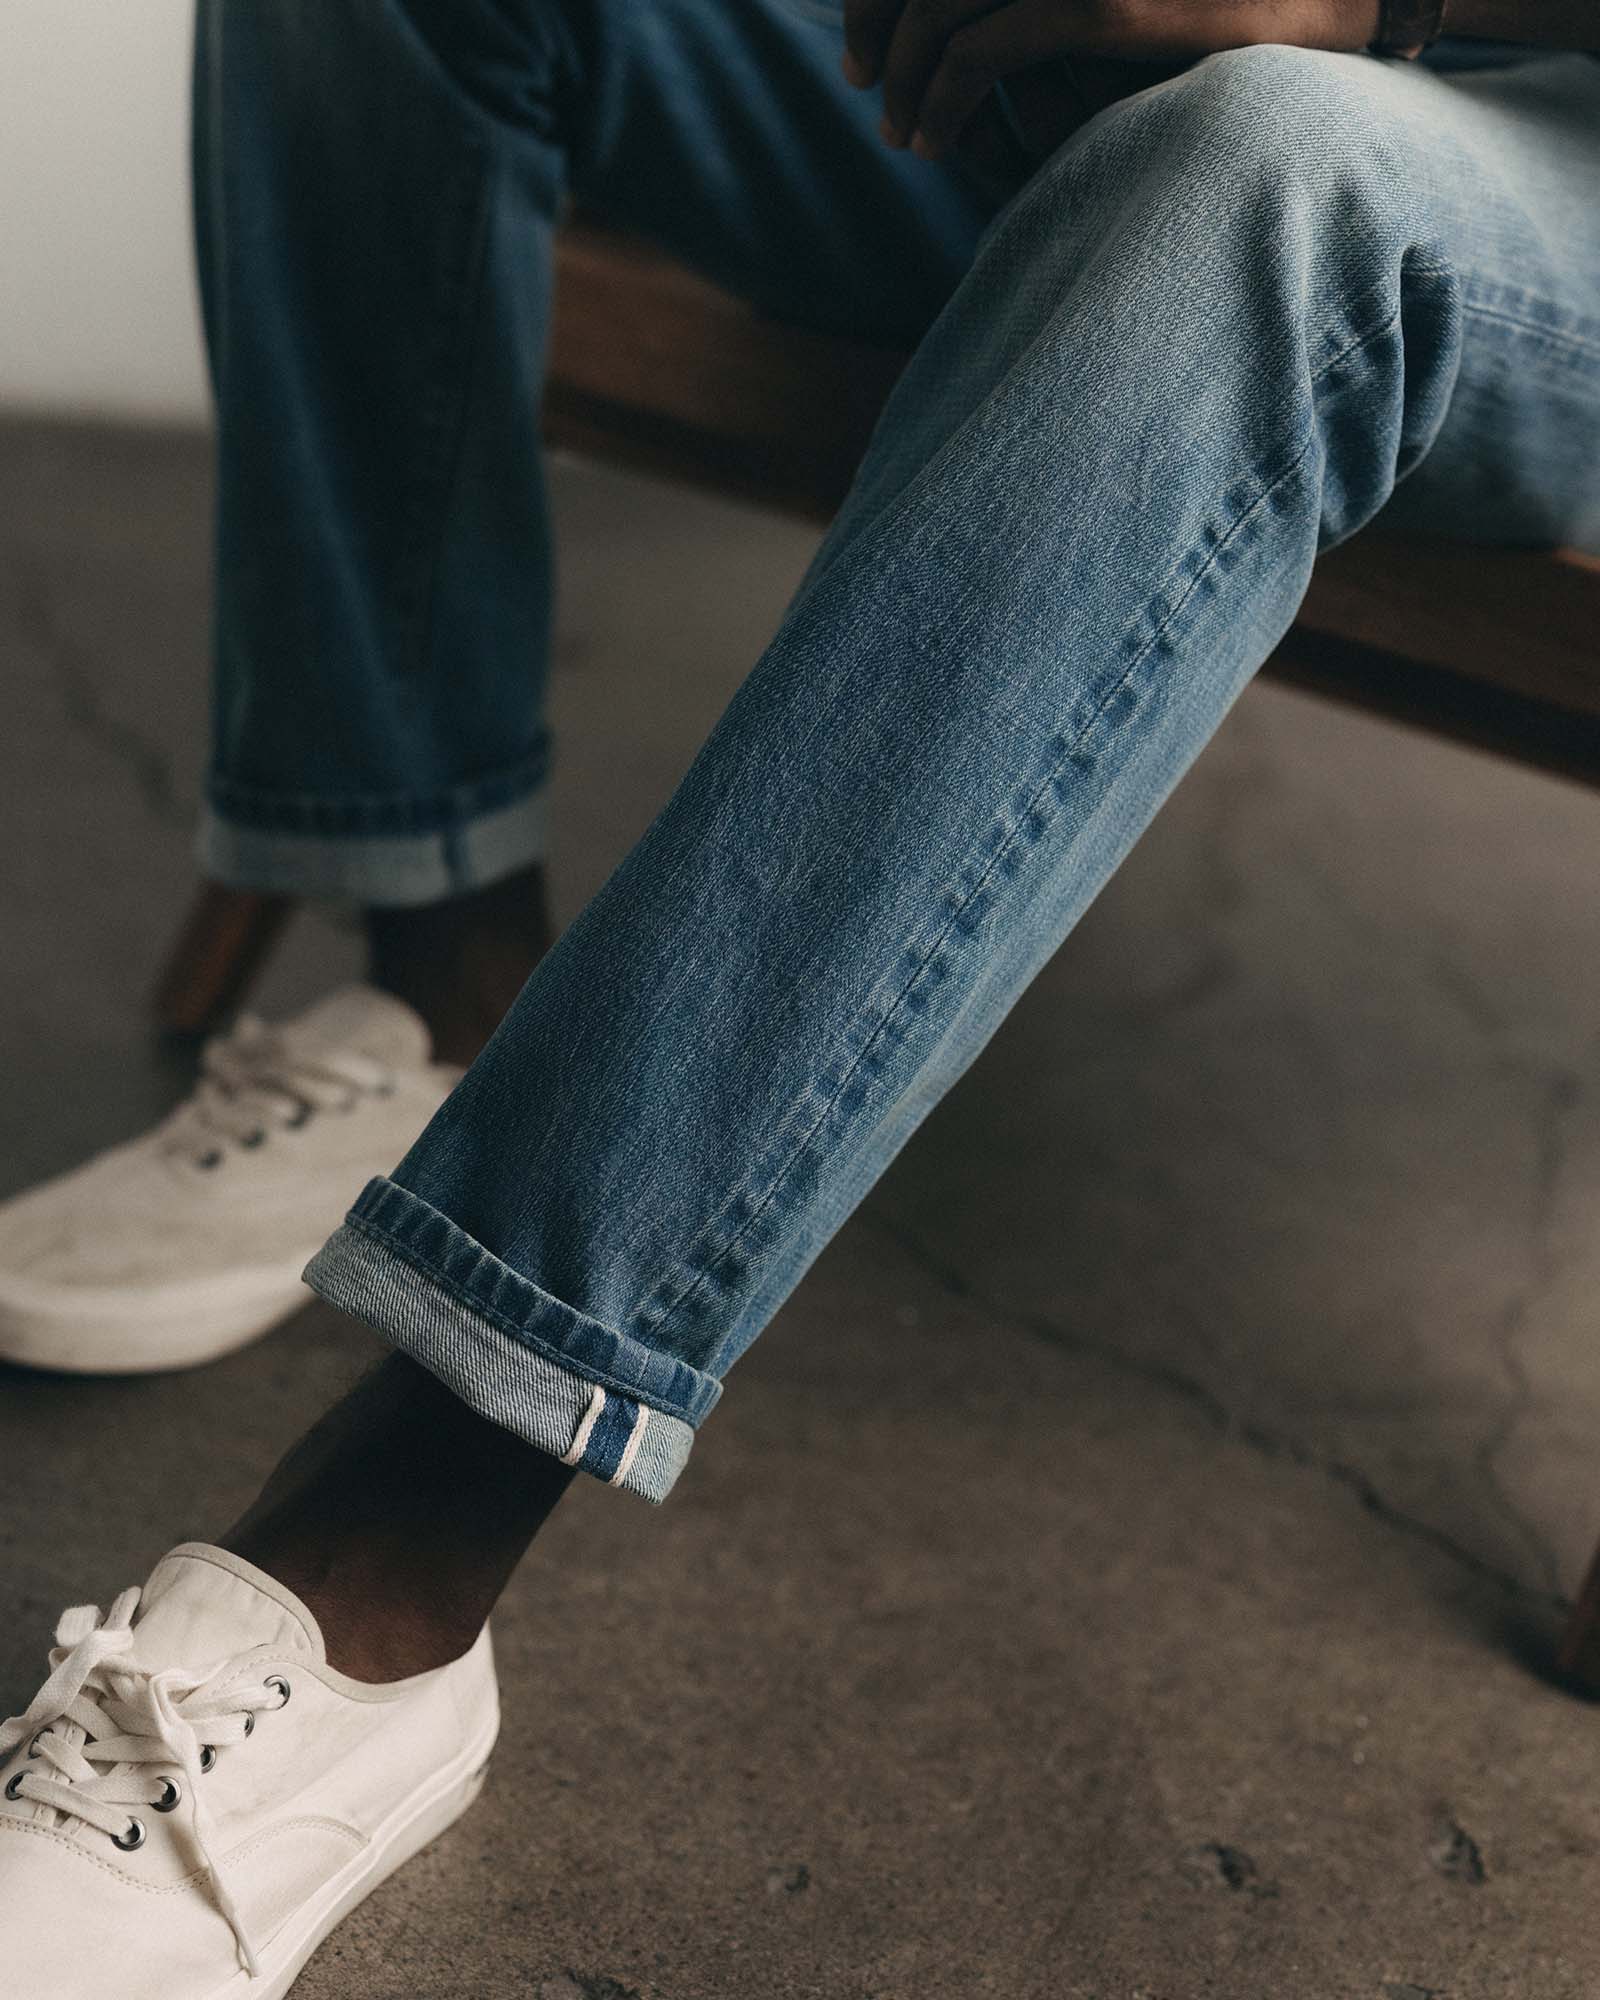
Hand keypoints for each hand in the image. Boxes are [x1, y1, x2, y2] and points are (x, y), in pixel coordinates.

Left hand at [842, 0, 1385, 155]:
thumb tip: (994, 24)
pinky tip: (929, 140)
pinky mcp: (1099, 3)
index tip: (865, 37)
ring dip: (899, 78)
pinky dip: (937, 102)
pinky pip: (981, 54)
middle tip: (861, 82)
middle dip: (874, 28)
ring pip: (937, 14)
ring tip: (900, 130)